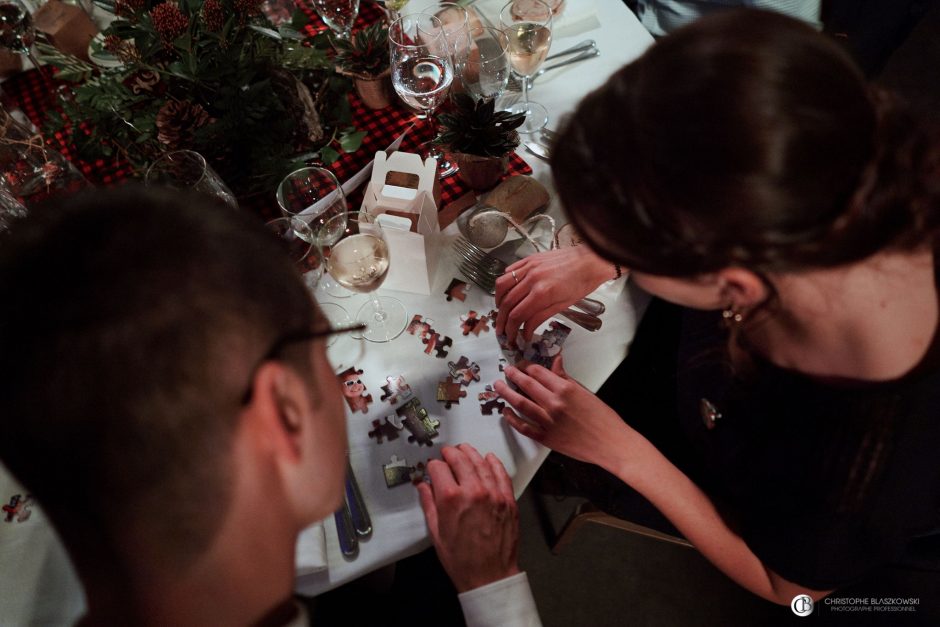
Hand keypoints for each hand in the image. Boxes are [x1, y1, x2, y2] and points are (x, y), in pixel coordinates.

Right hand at [417, 444, 519, 592]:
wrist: (489, 575)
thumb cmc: (460, 559)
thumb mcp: (436, 532)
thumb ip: (429, 504)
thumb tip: (423, 486)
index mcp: (451, 499)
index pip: (439, 468)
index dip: (433, 466)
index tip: (432, 468)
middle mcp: (473, 491)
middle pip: (460, 460)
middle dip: (451, 453)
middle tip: (447, 453)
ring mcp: (493, 494)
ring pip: (480, 462)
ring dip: (470, 453)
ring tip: (464, 449)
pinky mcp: (508, 500)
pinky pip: (501, 474)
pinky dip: (494, 463)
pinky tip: (488, 458)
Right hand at [494, 246, 611, 343]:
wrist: (590, 261)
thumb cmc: (581, 283)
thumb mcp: (562, 306)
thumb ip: (540, 318)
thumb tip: (525, 331)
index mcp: (542, 293)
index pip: (517, 315)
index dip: (511, 329)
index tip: (511, 337)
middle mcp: (532, 279)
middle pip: (507, 303)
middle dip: (501, 320)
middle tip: (502, 330)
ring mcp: (529, 267)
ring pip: (502, 284)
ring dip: (497, 300)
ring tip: (501, 310)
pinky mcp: (529, 259)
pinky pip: (510, 270)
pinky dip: (505, 282)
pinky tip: (507, 291)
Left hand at [494, 357, 637, 468]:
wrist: (611, 444)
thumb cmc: (603, 419)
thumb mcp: (585, 392)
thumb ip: (566, 378)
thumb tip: (556, 362)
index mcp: (565, 389)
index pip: (538, 372)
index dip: (527, 366)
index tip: (522, 365)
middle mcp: (554, 403)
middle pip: (526, 384)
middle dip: (513, 375)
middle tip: (506, 370)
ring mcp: (548, 421)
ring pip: (520, 403)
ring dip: (506, 393)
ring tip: (498, 386)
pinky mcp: (546, 438)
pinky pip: (523, 427)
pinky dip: (512, 419)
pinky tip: (506, 411)